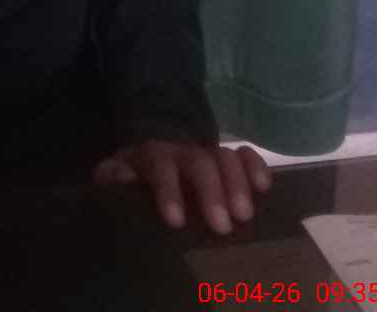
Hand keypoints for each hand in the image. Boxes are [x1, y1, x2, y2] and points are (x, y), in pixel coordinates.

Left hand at [94, 140, 270, 233]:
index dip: (168, 190)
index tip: (176, 220)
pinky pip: (245, 155)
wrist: (156, 151)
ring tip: (245, 215)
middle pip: (199, 162)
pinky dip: (256, 167)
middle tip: (222, 226)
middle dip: (211, 192)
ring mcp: (208, 153)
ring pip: (224, 158)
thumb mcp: (116, 172)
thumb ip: (112, 175)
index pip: (160, 166)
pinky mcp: (229, 159)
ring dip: (237, 184)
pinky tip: (264, 187)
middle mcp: (183, 151)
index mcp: (153, 156)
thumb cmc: (137, 175)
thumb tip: (122, 177)